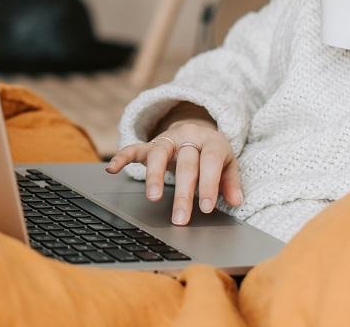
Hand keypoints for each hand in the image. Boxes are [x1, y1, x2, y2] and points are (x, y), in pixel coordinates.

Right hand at [105, 121, 243, 225]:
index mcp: (211, 142)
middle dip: (183, 192)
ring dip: (154, 176)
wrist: (197, 130)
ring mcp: (167, 139)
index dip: (209, 184)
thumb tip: (237, 201)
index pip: (210, 162)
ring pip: (159, 153)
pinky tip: (112, 169)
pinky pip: (134, 148)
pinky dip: (122, 157)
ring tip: (153, 198)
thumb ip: (231, 182)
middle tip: (180, 218)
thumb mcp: (228, 164)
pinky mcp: (150, 144)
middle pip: (185, 163)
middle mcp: (188, 137)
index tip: (206, 208)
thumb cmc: (212, 153)